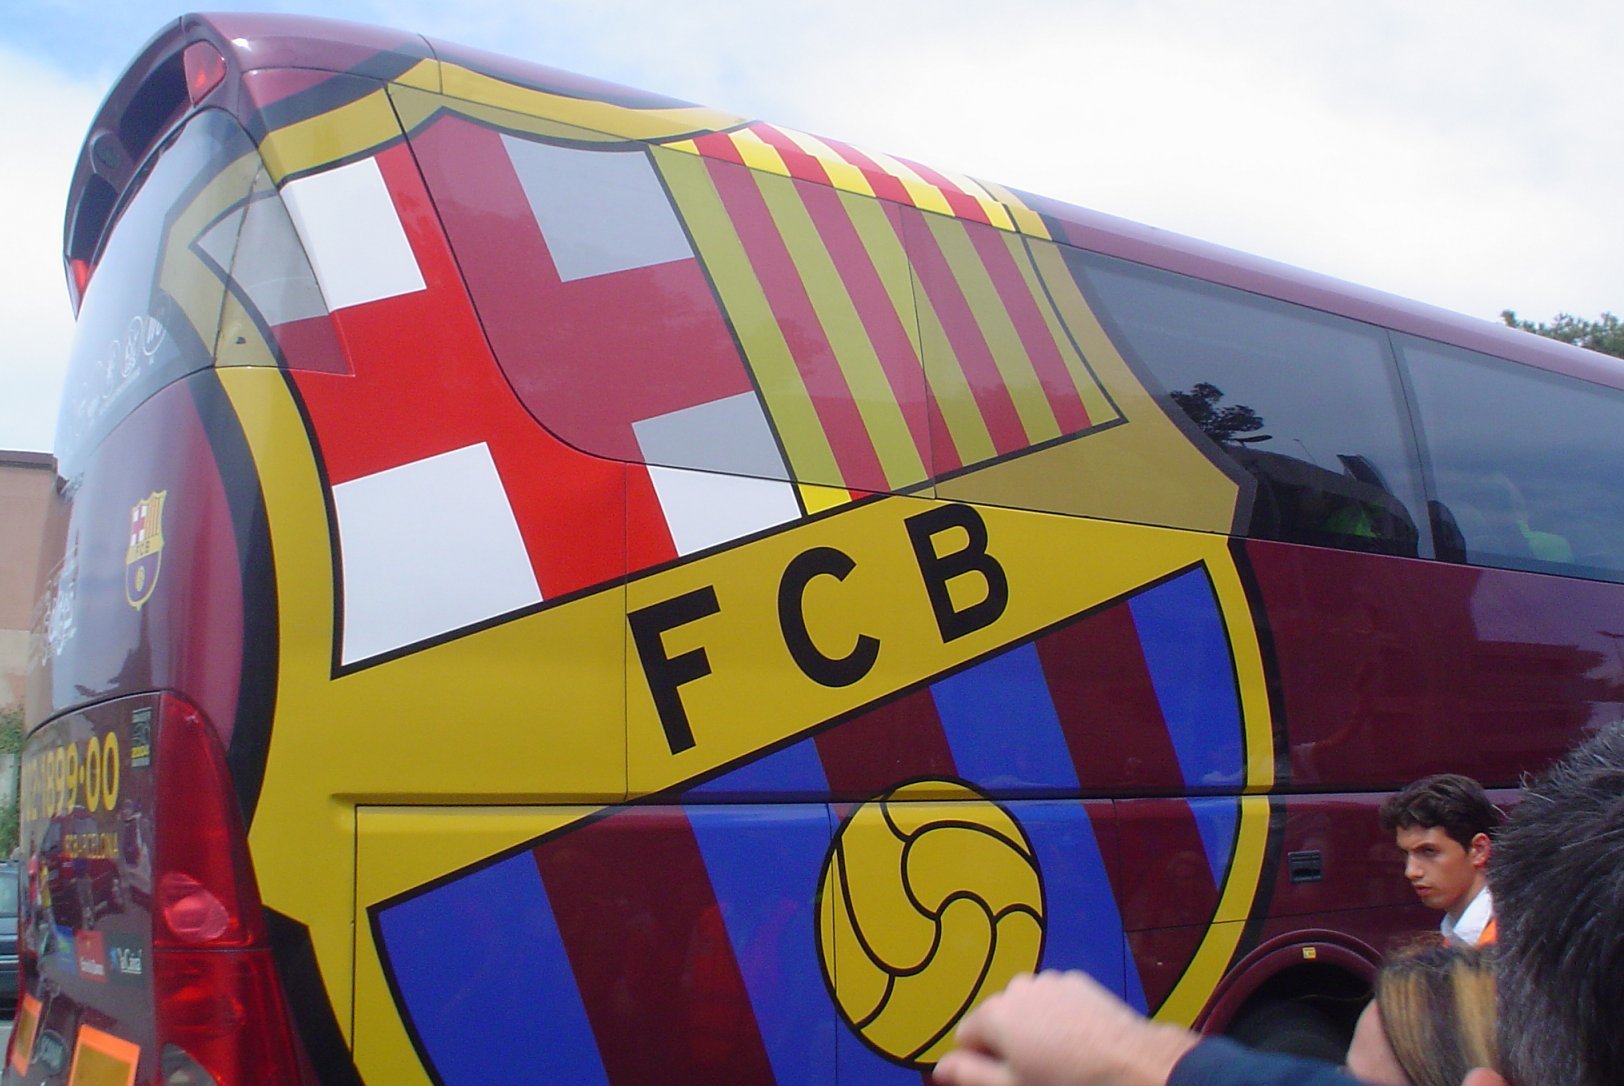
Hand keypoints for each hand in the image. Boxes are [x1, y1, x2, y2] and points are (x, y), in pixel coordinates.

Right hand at [933, 970, 1198, 1085]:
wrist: (1135, 1066)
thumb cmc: (1067, 1084)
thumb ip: (970, 1075)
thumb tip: (940, 1067)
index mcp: (995, 1014)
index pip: (966, 1038)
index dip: (980, 1064)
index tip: (1007, 1080)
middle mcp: (1017, 988)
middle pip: (997, 1020)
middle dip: (1008, 1044)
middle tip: (1035, 1073)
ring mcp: (1051, 982)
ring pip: (1027, 1010)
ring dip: (1034, 1030)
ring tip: (1060, 1059)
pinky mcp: (1079, 983)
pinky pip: (1054, 1002)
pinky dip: (1058, 1019)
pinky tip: (1079, 1043)